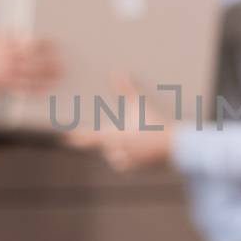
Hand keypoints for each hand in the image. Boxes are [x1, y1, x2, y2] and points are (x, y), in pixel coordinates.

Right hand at [0, 34, 61, 92]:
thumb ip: (7, 39)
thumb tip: (22, 33)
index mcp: (4, 44)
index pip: (28, 42)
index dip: (43, 44)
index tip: (55, 45)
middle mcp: (5, 57)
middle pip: (33, 59)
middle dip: (49, 62)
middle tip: (64, 64)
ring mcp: (4, 71)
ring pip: (30, 74)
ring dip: (46, 76)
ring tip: (59, 77)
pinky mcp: (1, 84)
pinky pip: (22, 88)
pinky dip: (35, 89)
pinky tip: (45, 89)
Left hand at [61, 75, 175, 171]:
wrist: (175, 147)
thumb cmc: (155, 124)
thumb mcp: (139, 104)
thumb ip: (125, 90)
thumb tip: (116, 72)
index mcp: (112, 136)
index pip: (88, 137)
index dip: (76, 136)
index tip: (65, 136)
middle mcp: (114, 151)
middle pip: (105, 144)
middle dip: (113, 137)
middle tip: (126, 129)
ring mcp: (124, 162)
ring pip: (115, 154)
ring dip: (121, 147)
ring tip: (137, 137)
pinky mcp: (134, 169)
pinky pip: (125, 162)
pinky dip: (130, 156)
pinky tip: (141, 149)